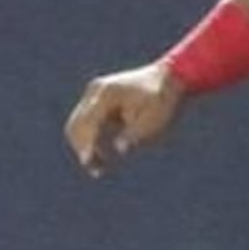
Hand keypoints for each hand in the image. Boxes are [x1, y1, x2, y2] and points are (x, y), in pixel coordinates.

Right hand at [64, 63, 186, 177]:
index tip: (88, 163)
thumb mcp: (154, 121)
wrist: (171, 78)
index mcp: (108, 94)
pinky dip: (92, 139)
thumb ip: (135, 135)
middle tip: (97, 171)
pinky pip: (88, 123)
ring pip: (79, 124)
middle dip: (83, 148)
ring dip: (86, 145)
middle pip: (77, 124)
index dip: (87, 145)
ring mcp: (96, 94)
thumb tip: (119, 150)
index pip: (88, 123)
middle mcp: (96, 91)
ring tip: (100, 168)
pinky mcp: (99, 100)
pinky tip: (102, 157)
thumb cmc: (164, 101)